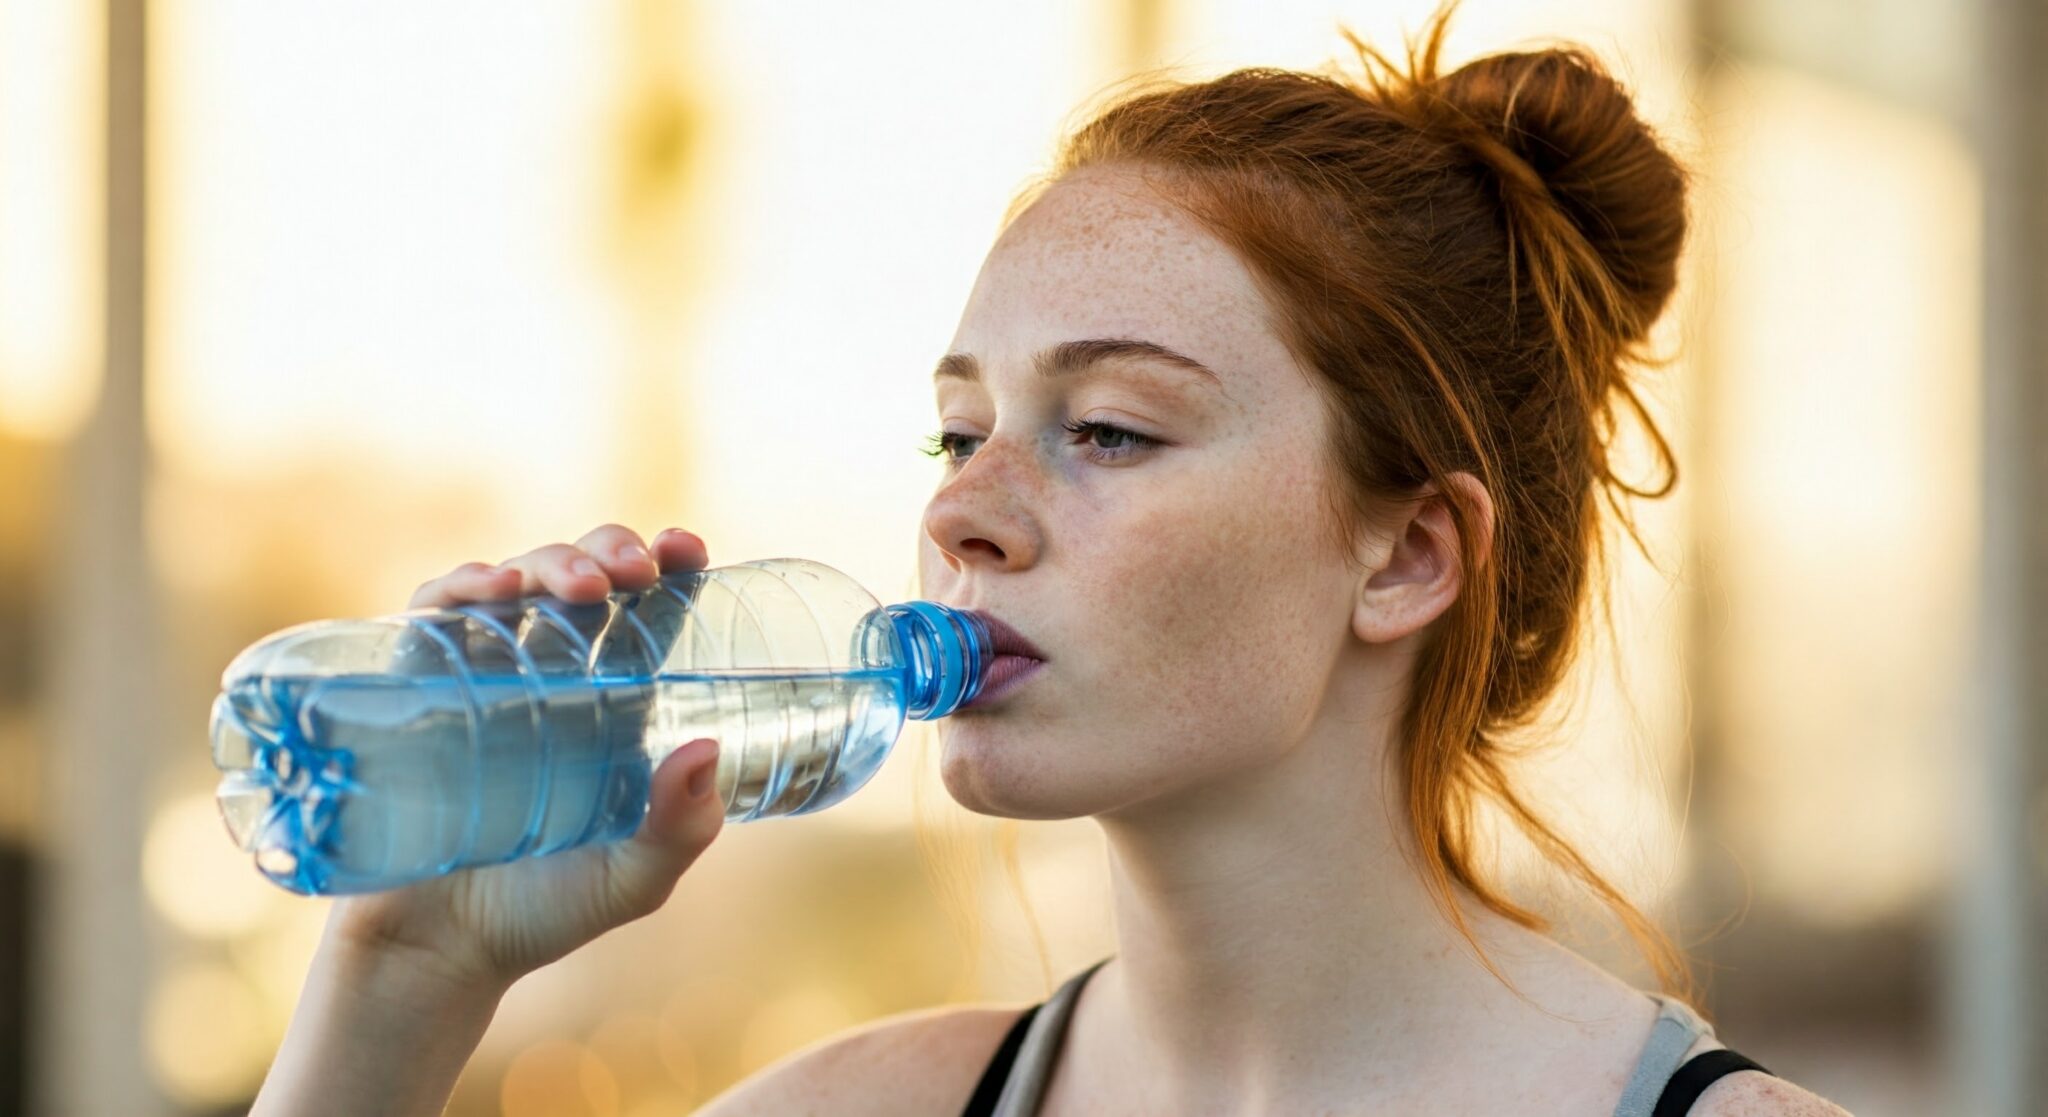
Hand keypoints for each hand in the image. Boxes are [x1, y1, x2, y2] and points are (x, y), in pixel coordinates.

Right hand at [326, 524, 723, 996]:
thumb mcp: (633, 880)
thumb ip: (679, 832)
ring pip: (517, 581)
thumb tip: (704, 755)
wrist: (438, 951)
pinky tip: (487, 591)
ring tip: (575, 586)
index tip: (686, 548)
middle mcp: (554, 674)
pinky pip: (435, 614)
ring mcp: (486, 673)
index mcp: (617, 702)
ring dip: (547, 562)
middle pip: (584, 578)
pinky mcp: (422, 687)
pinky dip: (460, 587)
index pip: (648, 610)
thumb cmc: (546, 911)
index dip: (668, 563)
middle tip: (631, 571)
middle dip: (608, 551)